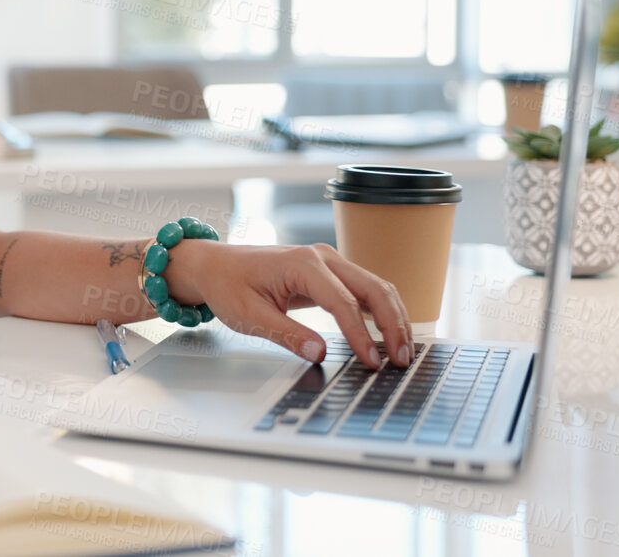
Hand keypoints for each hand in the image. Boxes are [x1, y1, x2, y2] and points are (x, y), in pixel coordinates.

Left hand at [160, 240, 412, 369]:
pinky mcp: (330, 272)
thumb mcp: (249, 317)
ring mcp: (329, 262)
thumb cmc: (228, 286)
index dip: (361, 335)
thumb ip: (286, 334)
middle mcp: (322, 257)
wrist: (215, 266)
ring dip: (394, 318)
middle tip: (402, 360)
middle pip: (373, 288)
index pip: (344, 302)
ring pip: (376, 287)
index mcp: (302, 264)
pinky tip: (390, 336)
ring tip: (403, 352)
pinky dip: (382, 312)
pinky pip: (365, 290)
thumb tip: (319, 353)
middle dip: (393, 325)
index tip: (372, 362)